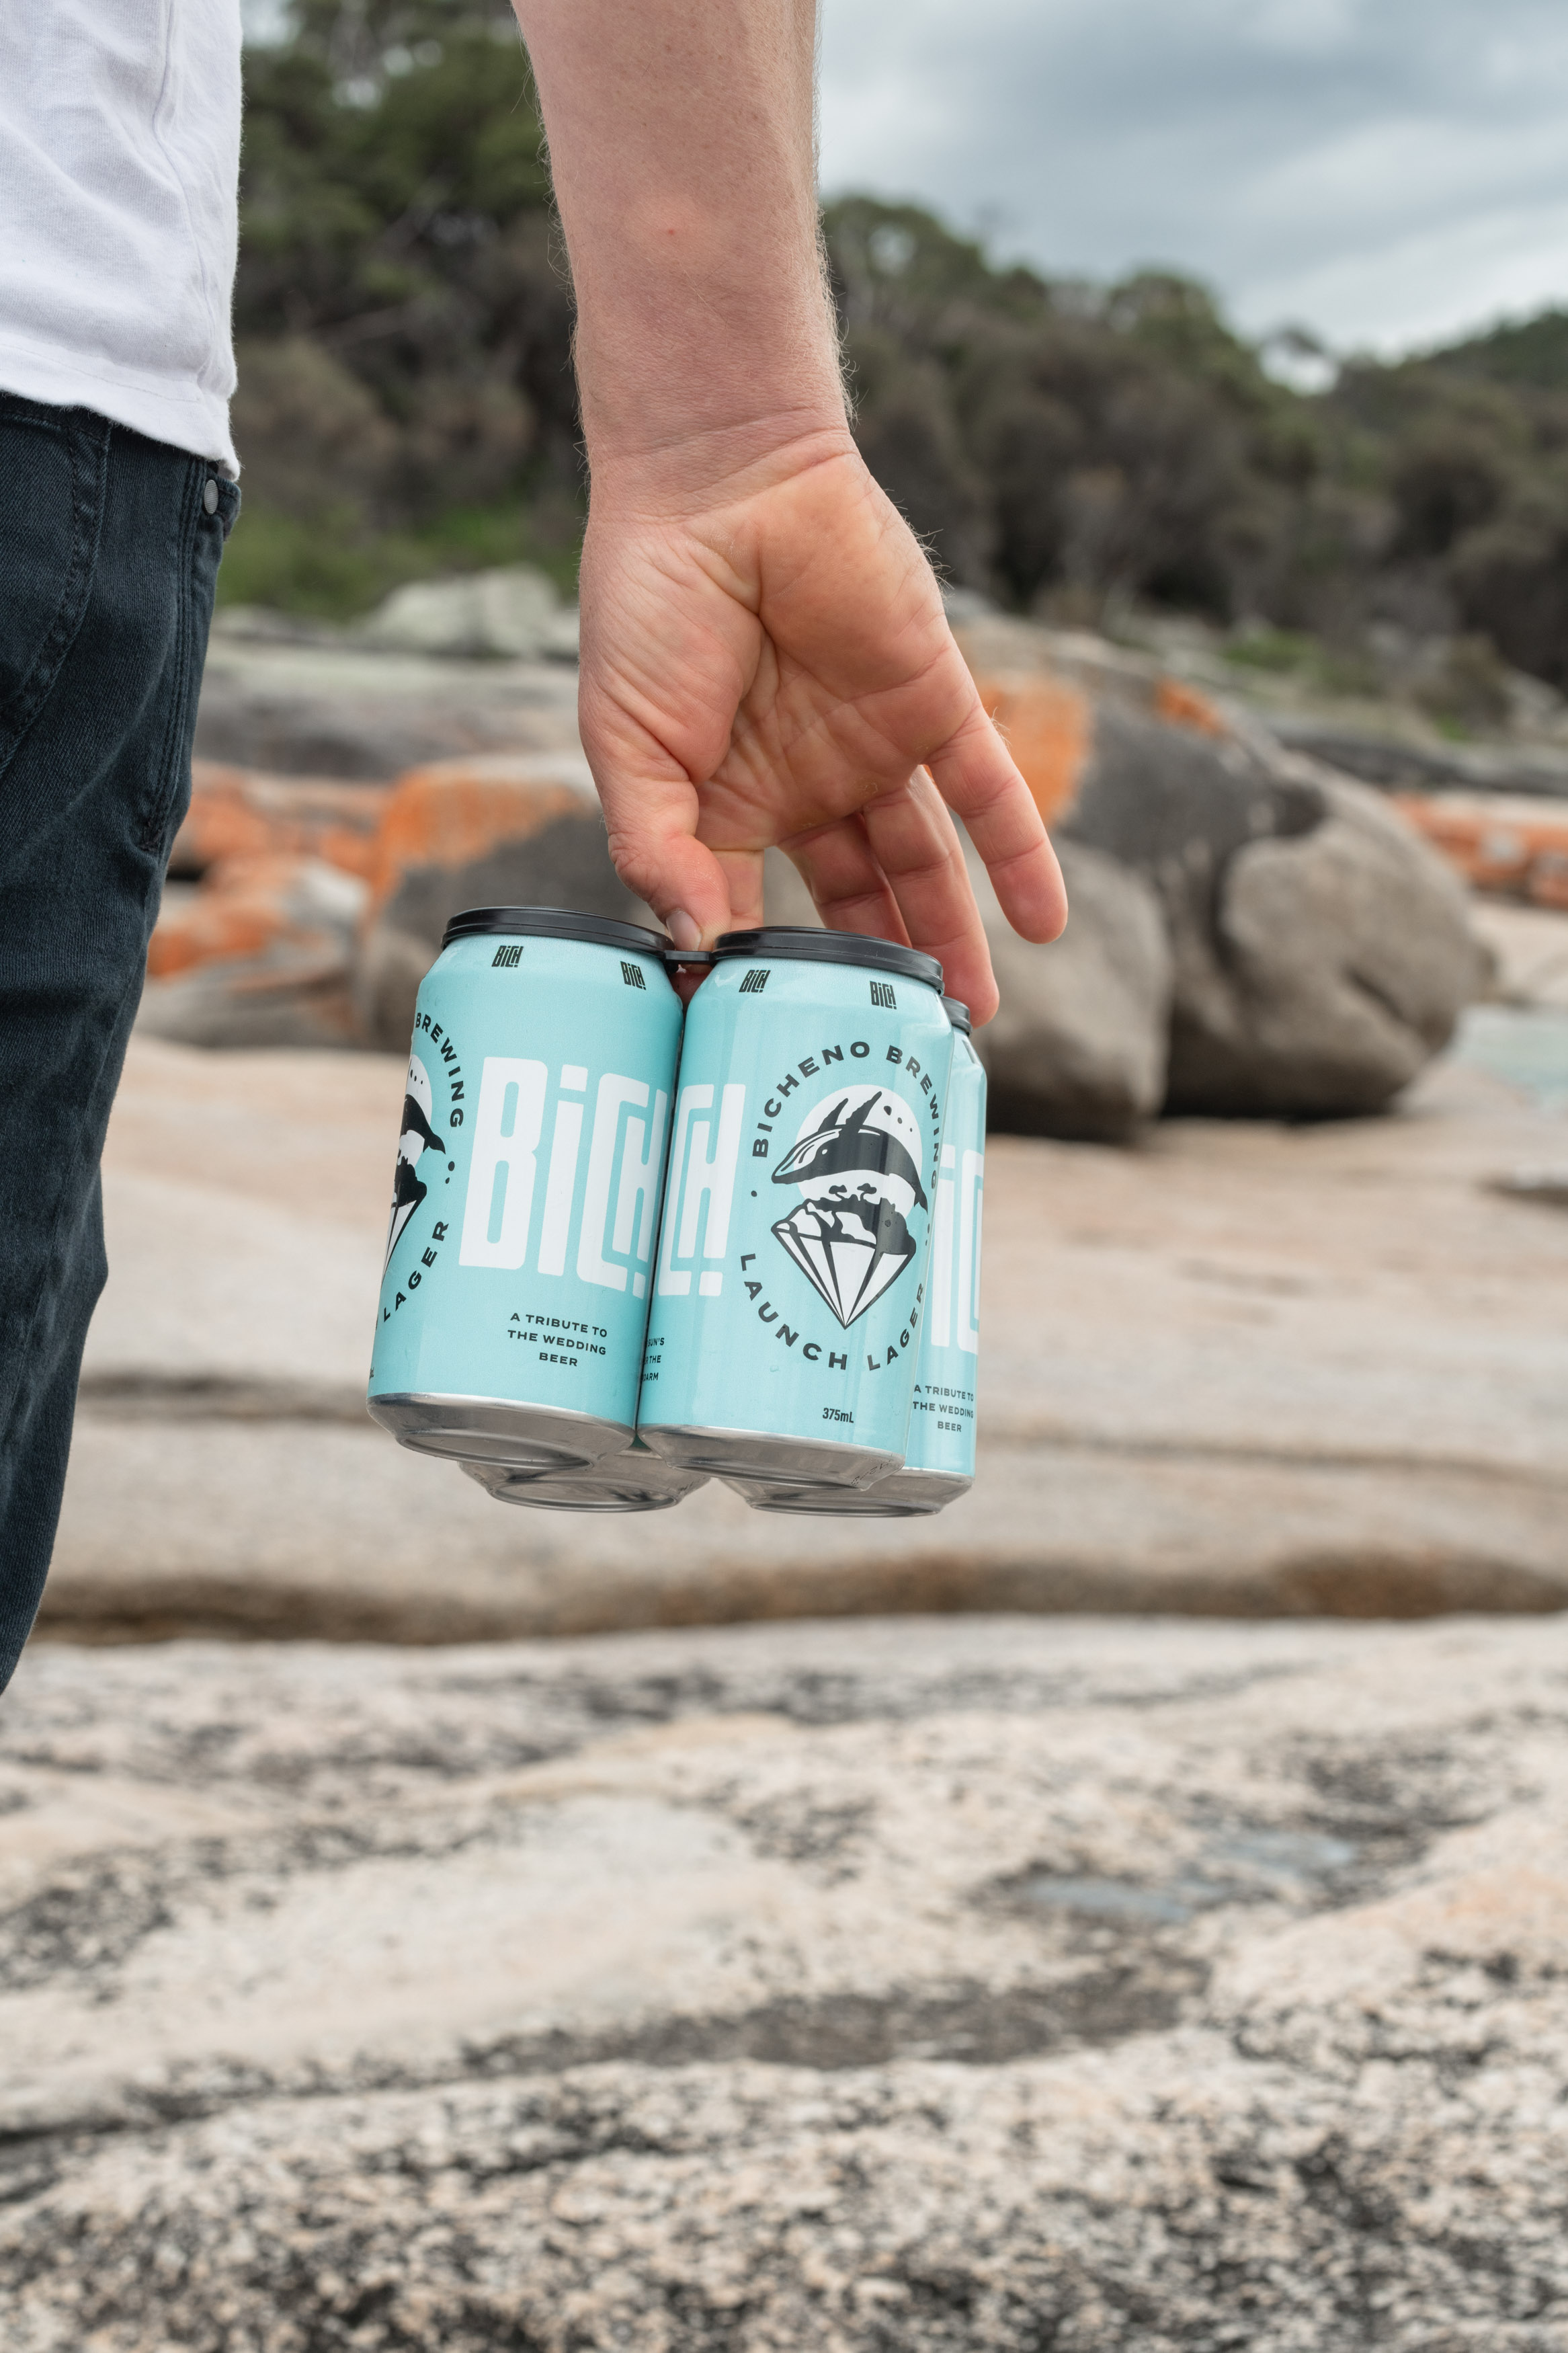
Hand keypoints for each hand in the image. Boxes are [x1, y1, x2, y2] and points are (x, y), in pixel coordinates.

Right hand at [577, 426, 1067, 1023]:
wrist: (720, 479)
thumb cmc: (650, 603)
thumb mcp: (628, 744)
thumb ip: (656, 847)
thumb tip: (696, 948)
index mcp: (725, 801)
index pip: (753, 910)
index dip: (764, 976)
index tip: (774, 1052)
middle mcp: (805, 785)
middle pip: (855, 901)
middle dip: (879, 974)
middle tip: (903, 1053)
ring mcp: (871, 746)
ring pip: (924, 862)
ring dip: (953, 937)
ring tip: (973, 1018)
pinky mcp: (932, 702)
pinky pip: (989, 792)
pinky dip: (1021, 855)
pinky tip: (1044, 927)